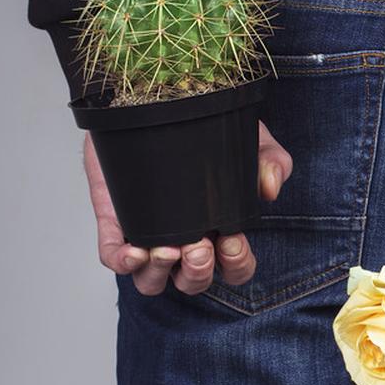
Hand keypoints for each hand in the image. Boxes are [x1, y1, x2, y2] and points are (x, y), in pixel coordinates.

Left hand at [85, 122, 292, 295]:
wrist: (158, 102)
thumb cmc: (207, 131)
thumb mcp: (249, 140)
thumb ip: (270, 161)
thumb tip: (270, 188)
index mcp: (220, 230)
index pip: (234, 269)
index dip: (236, 265)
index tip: (233, 241)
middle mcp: (184, 241)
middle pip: (192, 283)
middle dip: (198, 272)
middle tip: (199, 246)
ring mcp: (147, 235)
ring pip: (151, 281)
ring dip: (161, 273)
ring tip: (168, 249)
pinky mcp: (116, 222)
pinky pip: (114, 259)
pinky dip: (124, 263)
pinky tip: (135, 251)